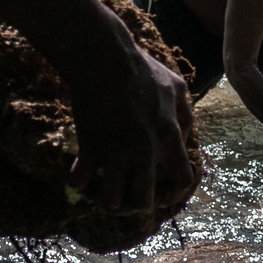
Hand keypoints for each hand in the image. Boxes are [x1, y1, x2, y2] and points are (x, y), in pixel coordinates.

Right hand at [67, 47, 198, 211]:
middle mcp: (145, 150)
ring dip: (103, 197)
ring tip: (98, 184)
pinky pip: (79, 182)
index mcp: (170, 137)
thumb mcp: (176, 87)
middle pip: (143, 202)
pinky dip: (78, 181)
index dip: (172, 195)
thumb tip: (184, 138)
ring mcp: (116, 150)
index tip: (159, 191)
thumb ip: (184, 115)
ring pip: (111, 201)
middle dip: (132, 204)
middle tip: (123, 191)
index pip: (183, 181)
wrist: (105, 58)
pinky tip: (79, 168)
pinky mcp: (89, 145)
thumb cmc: (141, 69)